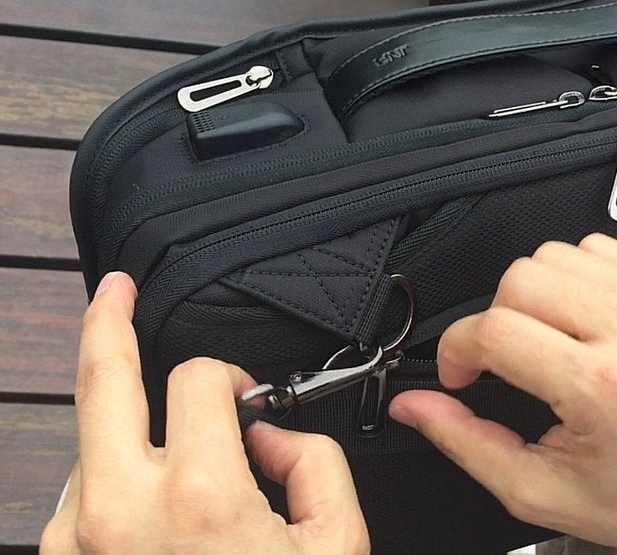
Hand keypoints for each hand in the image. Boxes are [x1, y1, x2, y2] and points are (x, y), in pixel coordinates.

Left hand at [41, 272, 368, 554]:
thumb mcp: (336, 544)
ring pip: (88, 442)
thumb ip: (313, 462)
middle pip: (99, 380)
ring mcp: (77, 542)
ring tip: (165, 449)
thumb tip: (269, 435)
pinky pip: (77, 497)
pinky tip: (147, 502)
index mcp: (200, 496)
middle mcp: (120, 512)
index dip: (228, 376)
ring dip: (123, 428)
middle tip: (112, 289)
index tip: (241, 395)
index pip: (194, 379)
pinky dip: (110, 481)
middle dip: (105, 321)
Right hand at [389, 234, 616, 553]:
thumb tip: (413, 407)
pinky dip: (575, 279)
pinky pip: (596, 248)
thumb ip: (468, 442)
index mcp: (605, 390)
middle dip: (496, 319)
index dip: (458, 351)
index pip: (496, 331)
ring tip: (549, 342)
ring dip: (535, 296)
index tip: (462, 376)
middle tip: (507, 361)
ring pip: (554, 254)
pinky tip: (582, 322)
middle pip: (520, 278)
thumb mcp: (543, 492)